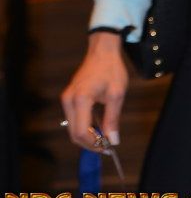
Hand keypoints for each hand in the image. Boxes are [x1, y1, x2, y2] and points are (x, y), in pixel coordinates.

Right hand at [60, 32, 128, 150]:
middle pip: (74, 133)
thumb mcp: (117, 94)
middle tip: (106, 145)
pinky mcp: (68, 97)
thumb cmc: (111, 69)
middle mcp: (69, 100)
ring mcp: (67, 98)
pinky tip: (97, 127)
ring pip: (72, 127)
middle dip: (89, 142)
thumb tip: (112, 140)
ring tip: (104, 136)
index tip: (107, 147)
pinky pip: (73, 119)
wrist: (102, 51)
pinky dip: (84, 126)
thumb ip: (113, 119)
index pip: (81, 132)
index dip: (93, 144)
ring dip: (86, 136)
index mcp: (81, 99)